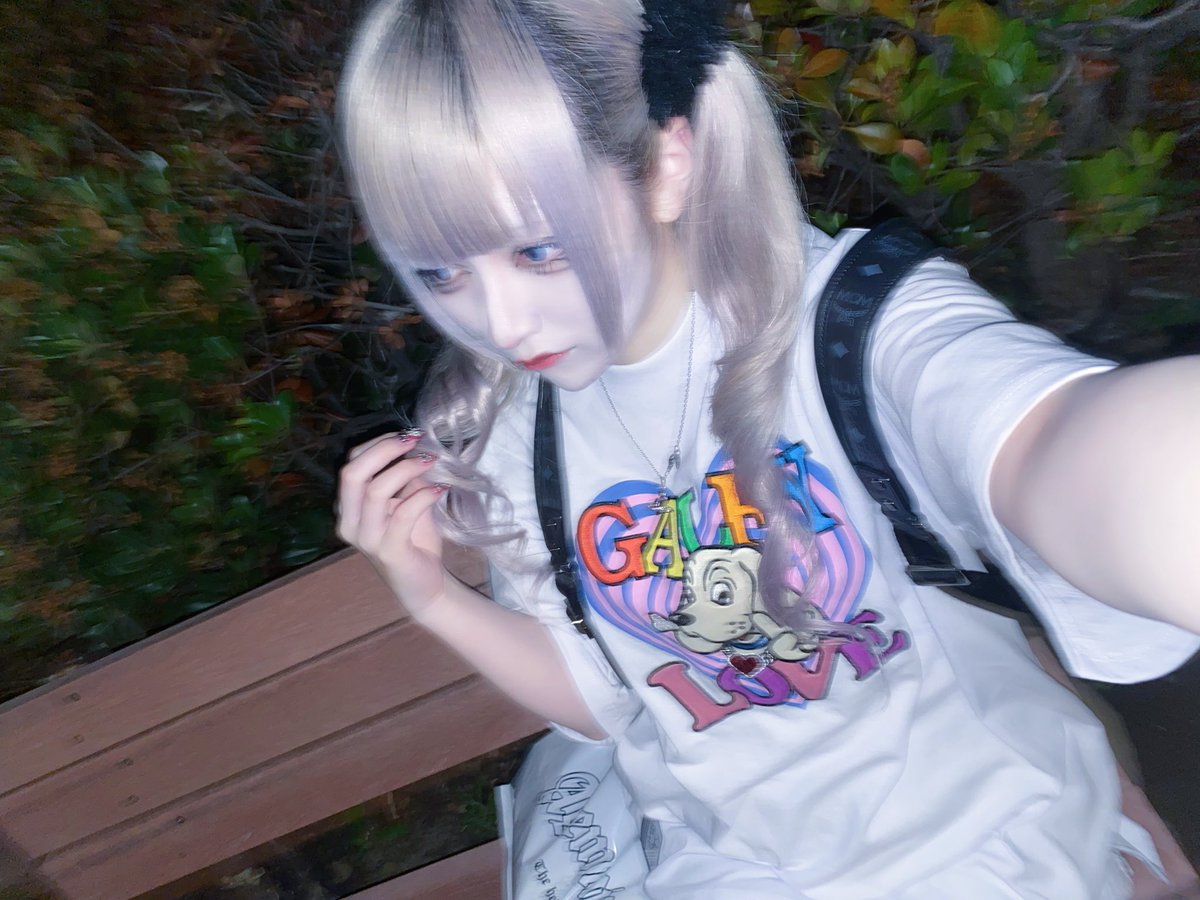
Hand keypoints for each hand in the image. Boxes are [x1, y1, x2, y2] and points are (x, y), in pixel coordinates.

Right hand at [336, 431, 447, 618]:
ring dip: (406, 469)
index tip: (406, 435)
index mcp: (349, 509)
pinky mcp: (389, 552)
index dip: (377, 444)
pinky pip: (403, 514)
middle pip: (353, 474)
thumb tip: (417, 448)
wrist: (424, 585)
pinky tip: (440, 489)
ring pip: (375, 491)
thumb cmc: (414, 541)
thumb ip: (405, 478)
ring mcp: (366, 540)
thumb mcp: (407, 502)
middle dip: (384, 449)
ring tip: (430, 461)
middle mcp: (350, 524)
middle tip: (415, 440)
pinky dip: (423, 496)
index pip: (351, 464)